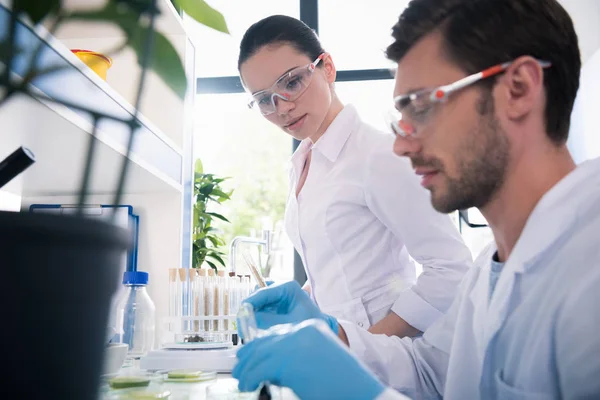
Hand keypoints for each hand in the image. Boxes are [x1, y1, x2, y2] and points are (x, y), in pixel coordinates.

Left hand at [233, 319, 384, 399]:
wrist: (361, 391)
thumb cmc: (341, 382)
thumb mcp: (316, 360)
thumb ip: (295, 356)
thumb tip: (269, 366)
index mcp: (310, 328)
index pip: (277, 332)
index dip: (260, 345)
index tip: (248, 356)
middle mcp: (301, 331)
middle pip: (265, 340)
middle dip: (249, 356)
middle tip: (240, 369)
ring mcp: (293, 343)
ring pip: (258, 354)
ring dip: (247, 369)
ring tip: (242, 381)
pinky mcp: (287, 360)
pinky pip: (258, 369)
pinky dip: (249, 378)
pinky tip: (249, 385)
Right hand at [242, 281, 337, 333]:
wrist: (321, 332)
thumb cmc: (310, 325)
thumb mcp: (289, 324)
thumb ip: (268, 320)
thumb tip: (250, 318)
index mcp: (288, 287)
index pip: (263, 291)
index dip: (250, 302)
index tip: (242, 313)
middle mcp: (281, 289)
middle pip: (257, 294)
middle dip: (251, 309)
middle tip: (246, 324)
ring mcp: (277, 297)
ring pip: (257, 302)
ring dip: (253, 314)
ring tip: (253, 329)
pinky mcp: (274, 306)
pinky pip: (260, 310)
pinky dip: (257, 318)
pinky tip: (259, 329)